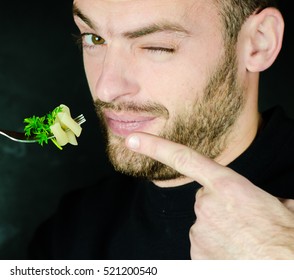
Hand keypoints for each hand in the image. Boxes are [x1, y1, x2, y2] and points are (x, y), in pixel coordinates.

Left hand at [126, 132, 293, 258]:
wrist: (283, 269)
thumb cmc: (285, 239)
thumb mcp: (282, 205)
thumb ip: (258, 195)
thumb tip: (265, 201)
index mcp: (227, 186)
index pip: (184, 159)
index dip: (155, 147)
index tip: (133, 139)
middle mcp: (206, 205)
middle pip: (204, 200)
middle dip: (220, 208)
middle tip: (244, 223)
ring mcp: (198, 231)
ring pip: (204, 225)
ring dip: (220, 231)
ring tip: (244, 240)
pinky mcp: (195, 254)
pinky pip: (202, 246)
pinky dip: (215, 249)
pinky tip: (234, 254)